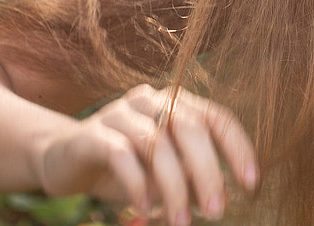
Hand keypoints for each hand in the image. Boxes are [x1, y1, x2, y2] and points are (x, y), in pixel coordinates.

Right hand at [34, 83, 257, 223]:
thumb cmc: (124, 167)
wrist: (63, 161)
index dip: (237, 148)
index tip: (250, 183)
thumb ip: (190, 175)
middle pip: (189, 127)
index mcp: (176, 103)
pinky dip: (138, 185)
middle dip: (208, 171)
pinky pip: (121, 155)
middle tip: (217, 210)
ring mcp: (119, 112)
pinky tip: (144, 208)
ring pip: (156, 144)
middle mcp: (150, 100)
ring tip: (181, 220)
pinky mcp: (92, 133)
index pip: (217, 118)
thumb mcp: (163, 171)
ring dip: (174, 187)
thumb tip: (220, 198)